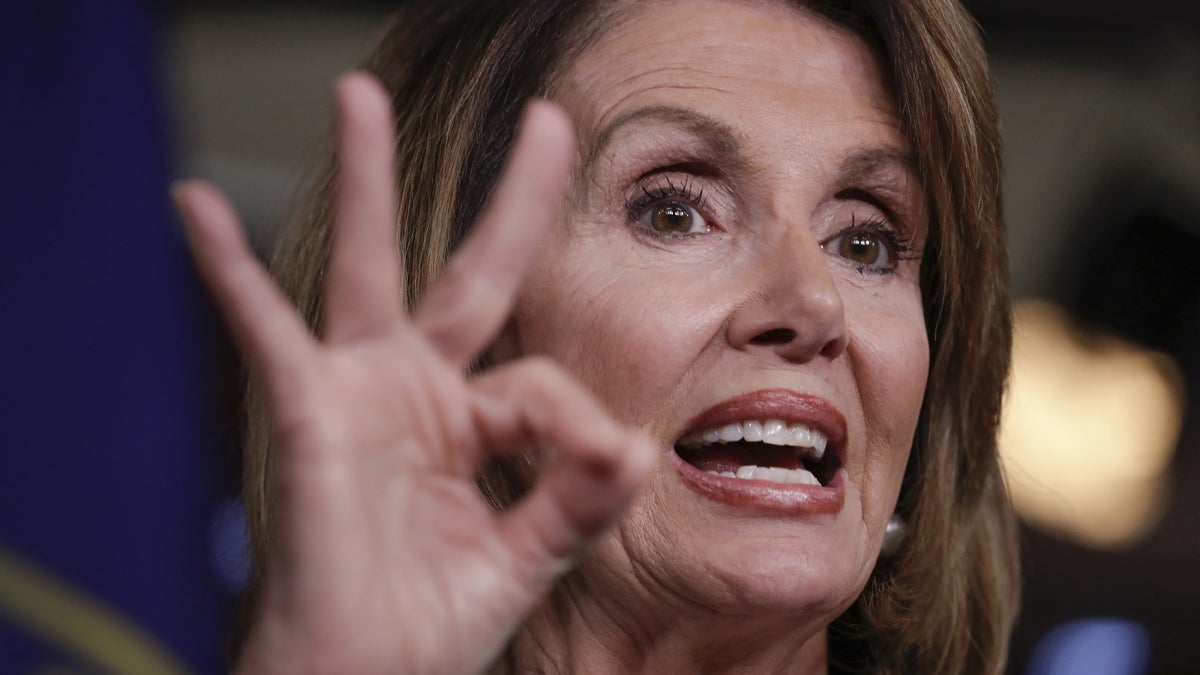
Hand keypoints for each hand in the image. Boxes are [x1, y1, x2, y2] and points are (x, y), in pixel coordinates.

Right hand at [175, 73, 653, 674]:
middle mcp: (418, 390)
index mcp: (473, 422)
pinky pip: (265, 328)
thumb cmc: (426, 625)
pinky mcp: (307, 410)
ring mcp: (360, 391)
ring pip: (369, 265)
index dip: (578, 425)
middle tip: (551, 120)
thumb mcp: (523, 557)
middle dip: (513, 198)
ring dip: (362, 179)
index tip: (605, 466)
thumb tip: (639, 446)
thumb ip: (578, 501)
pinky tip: (195, 206)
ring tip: (355, 93)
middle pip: (473, 271)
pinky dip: (228, 270)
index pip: (542, 385)